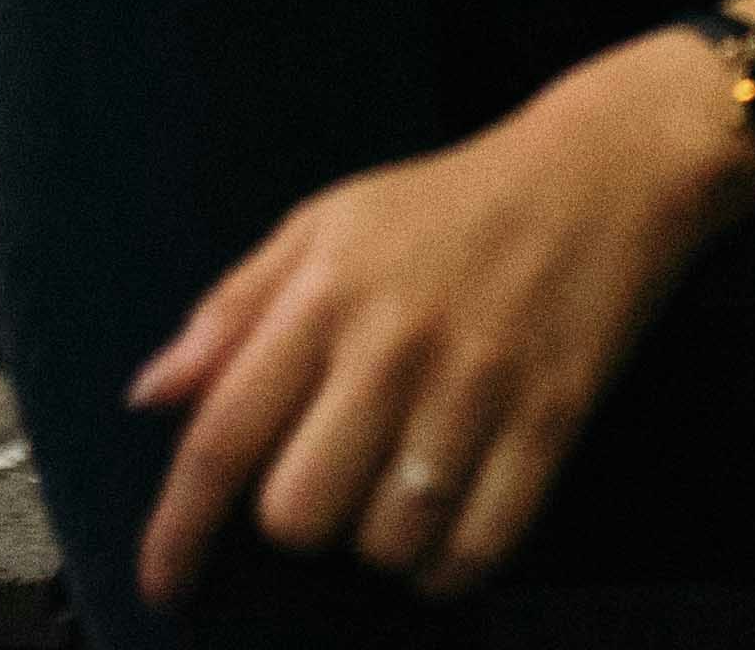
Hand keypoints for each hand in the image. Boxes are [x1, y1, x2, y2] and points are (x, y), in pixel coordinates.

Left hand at [128, 37, 748, 604]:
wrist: (602, 170)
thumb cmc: (450, 202)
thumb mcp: (325, 224)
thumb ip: (233, 310)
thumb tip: (152, 396)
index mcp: (325, 293)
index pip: (223, 435)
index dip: (178, 528)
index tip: (163, 583)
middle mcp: (394, 345)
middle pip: (299, 513)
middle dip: (301, 519)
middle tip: (333, 476)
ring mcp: (478, 388)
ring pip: (387, 544)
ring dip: (381, 543)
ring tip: (400, 487)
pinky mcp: (551, 422)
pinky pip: (480, 548)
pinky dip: (451, 565)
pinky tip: (447, 530)